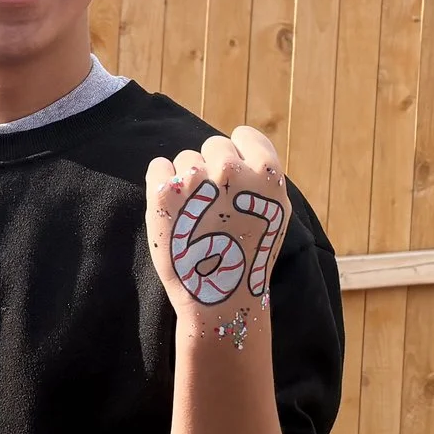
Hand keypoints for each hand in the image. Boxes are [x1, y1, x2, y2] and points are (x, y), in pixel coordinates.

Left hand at [146, 125, 290, 347]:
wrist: (220, 297)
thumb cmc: (248, 255)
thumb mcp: (275, 212)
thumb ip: (260, 176)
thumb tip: (237, 147)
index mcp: (266, 173)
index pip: (244, 136)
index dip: (238, 154)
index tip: (233, 176)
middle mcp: (231, 170)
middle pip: (214, 145)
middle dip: (211, 168)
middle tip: (213, 204)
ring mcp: (196, 179)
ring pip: (186, 158)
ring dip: (187, 180)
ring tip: (196, 216)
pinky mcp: (164, 193)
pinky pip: (158, 166)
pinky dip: (161, 183)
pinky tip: (174, 211)